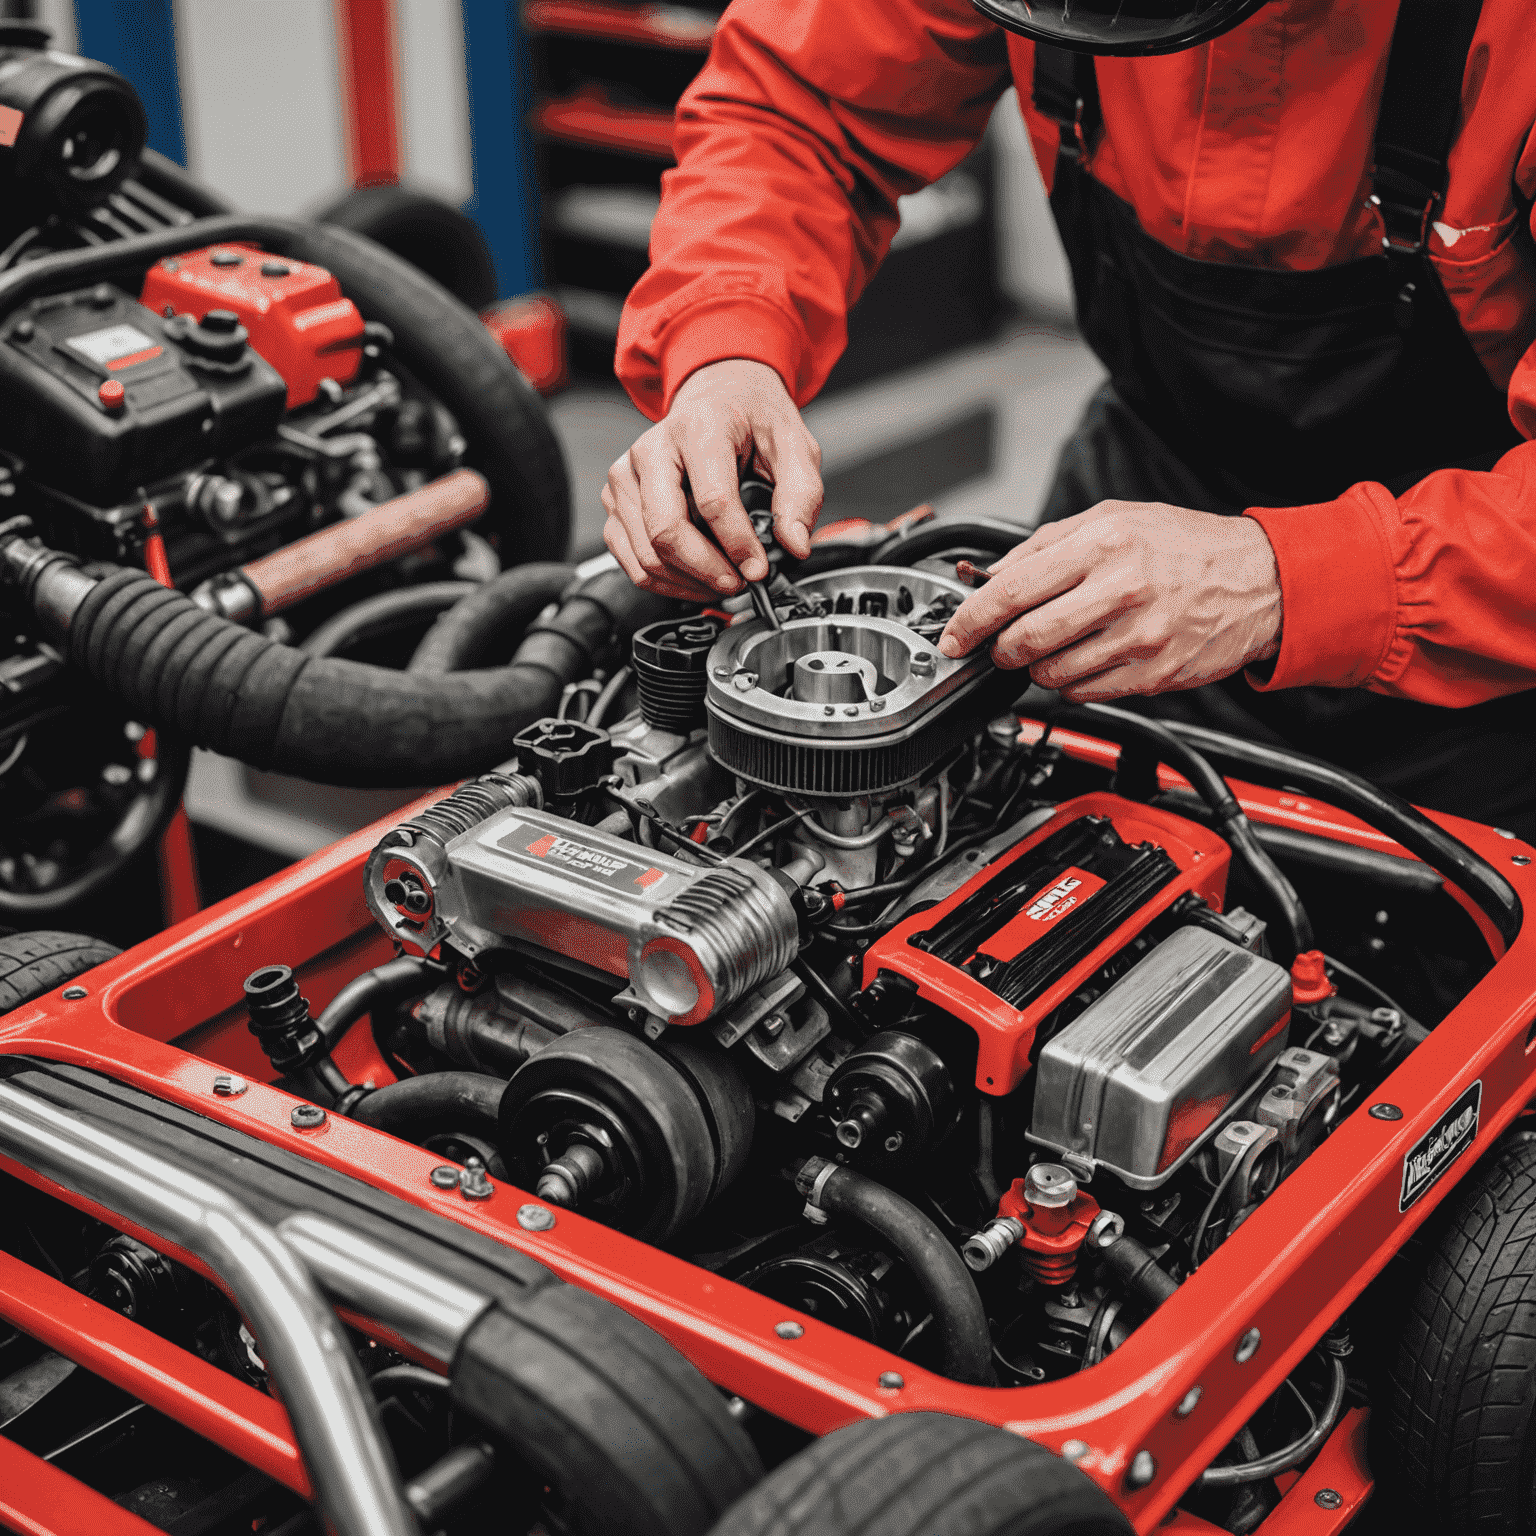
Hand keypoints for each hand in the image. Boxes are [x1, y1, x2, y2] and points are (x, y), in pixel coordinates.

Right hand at [602, 359, 822, 600]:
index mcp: (698, 429)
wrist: (718, 398)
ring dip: (688, 581)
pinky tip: (697, 578)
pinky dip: (666, 581)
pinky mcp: (616, 501)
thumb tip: (795, 545)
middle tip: (739, 582)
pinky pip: (633, 561)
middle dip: (706, 569)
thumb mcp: (795, 447)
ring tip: (723, 581)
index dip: (737, 544)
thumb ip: (800, 496)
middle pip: (666, 530)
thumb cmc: (752, 421)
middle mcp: (652, 450)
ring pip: (647, 553)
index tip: (759, 569)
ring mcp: (627, 477)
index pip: (712, 500)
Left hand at [936, 502, 1282, 699]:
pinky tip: (1087, 658)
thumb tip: (988, 576)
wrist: (1260, 580)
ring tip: (1053, 647)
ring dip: (1036, 668)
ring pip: (1050, 674)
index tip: (953, 636)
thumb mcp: (1112, 521)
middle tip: (999, 646)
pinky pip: (1084, 693)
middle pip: (1024, 640)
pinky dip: (1071, 683)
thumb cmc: (1184, 547)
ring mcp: (1138, 638)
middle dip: (998, 650)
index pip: (1011, 591)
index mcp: (1102, 545)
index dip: (970, 620)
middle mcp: (1120, 591)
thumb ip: (1044, 547)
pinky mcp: (1152, 675)